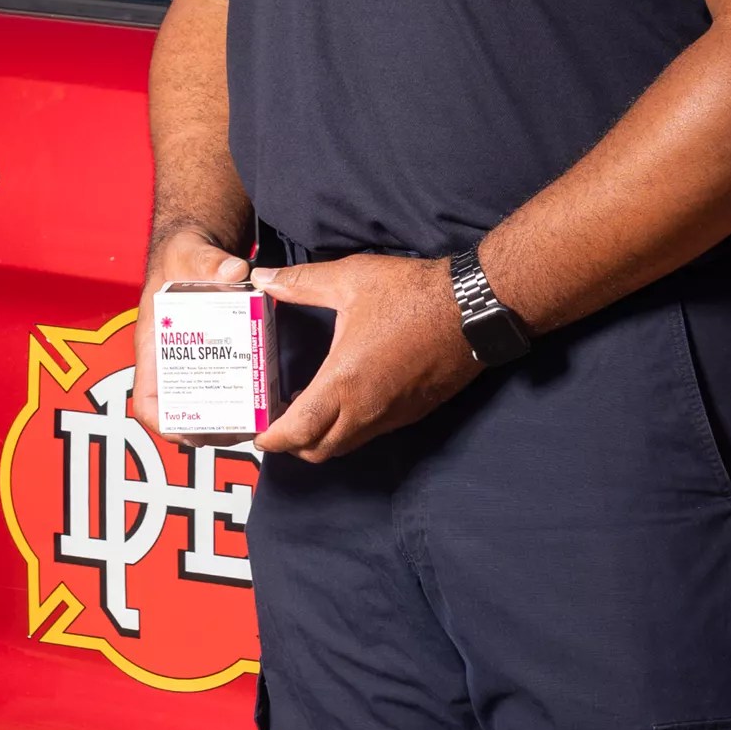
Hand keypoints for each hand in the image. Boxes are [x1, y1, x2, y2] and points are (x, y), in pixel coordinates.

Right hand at [130, 226, 249, 448]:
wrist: (198, 250)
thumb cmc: (183, 256)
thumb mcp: (191, 253)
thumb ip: (209, 261)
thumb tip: (233, 271)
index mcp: (154, 346)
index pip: (147, 399)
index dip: (164, 422)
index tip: (190, 432)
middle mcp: (174, 361)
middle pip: (183, 412)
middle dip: (210, 427)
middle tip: (242, 429)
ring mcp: (198, 361)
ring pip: (208, 404)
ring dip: (229, 418)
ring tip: (259, 420)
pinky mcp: (220, 355)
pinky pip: (228, 385)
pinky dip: (243, 397)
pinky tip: (267, 396)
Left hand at [253, 254, 474, 460]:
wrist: (473, 309)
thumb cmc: (411, 294)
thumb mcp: (349, 280)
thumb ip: (301, 283)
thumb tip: (264, 279)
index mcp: (344, 383)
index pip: (299, 431)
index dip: (273, 439)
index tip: (257, 433)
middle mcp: (367, 410)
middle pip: (319, 450)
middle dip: (293, 445)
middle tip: (278, 422)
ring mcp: (393, 416)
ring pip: (347, 445)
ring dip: (322, 437)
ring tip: (306, 409)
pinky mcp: (413, 412)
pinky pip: (372, 433)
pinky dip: (349, 428)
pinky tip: (345, 399)